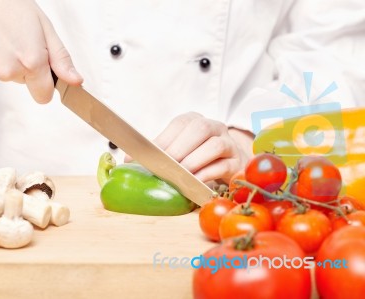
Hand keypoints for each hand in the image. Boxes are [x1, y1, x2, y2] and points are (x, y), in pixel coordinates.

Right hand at [0, 0, 82, 102]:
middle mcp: (8, 70)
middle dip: (25, 68)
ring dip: (6, 61)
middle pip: (24, 84)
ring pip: (6, 76)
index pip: (43, 97)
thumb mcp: (45, 28)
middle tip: (19, 42)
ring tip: (2, 38)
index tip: (43, 69)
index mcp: (31, 63)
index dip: (45, 84)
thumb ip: (61, 59)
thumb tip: (75, 81)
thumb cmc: (9, 4)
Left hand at [131, 112, 253, 183]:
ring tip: (180, 175)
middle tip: (166, 166)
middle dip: (180, 148)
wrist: (232, 163)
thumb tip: (127, 160)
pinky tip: (194, 183)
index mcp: (196, 121)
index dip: (164, 138)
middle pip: (200, 128)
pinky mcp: (237, 163)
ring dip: (194, 161)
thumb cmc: (199, 157)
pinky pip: (223, 166)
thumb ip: (158, 152)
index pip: (181, 123)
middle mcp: (215, 127)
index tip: (147, 155)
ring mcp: (229, 144)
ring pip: (215, 146)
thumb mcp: (180, 150)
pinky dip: (207, 175)